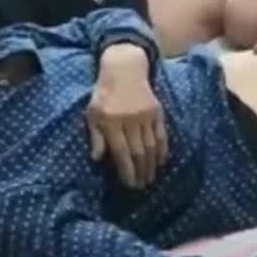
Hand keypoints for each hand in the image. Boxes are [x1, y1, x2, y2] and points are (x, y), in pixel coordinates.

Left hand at [87, 44, 167, 187]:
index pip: (122, 152)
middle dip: (140, 172)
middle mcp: (130, 120)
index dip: (127, 171)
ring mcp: (146, 116)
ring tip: (151, 178)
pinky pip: (162, 135)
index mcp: (112, 122)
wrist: (124, 70)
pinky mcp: (157, 112)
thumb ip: (96, 137)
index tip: (130, 184)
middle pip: (138, 152)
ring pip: (151, 146)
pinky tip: (161, 162)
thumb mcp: (93, 114)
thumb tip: (97, 159)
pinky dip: (163, 150)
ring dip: (151, 165)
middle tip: (142, 186)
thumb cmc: (104, 95)